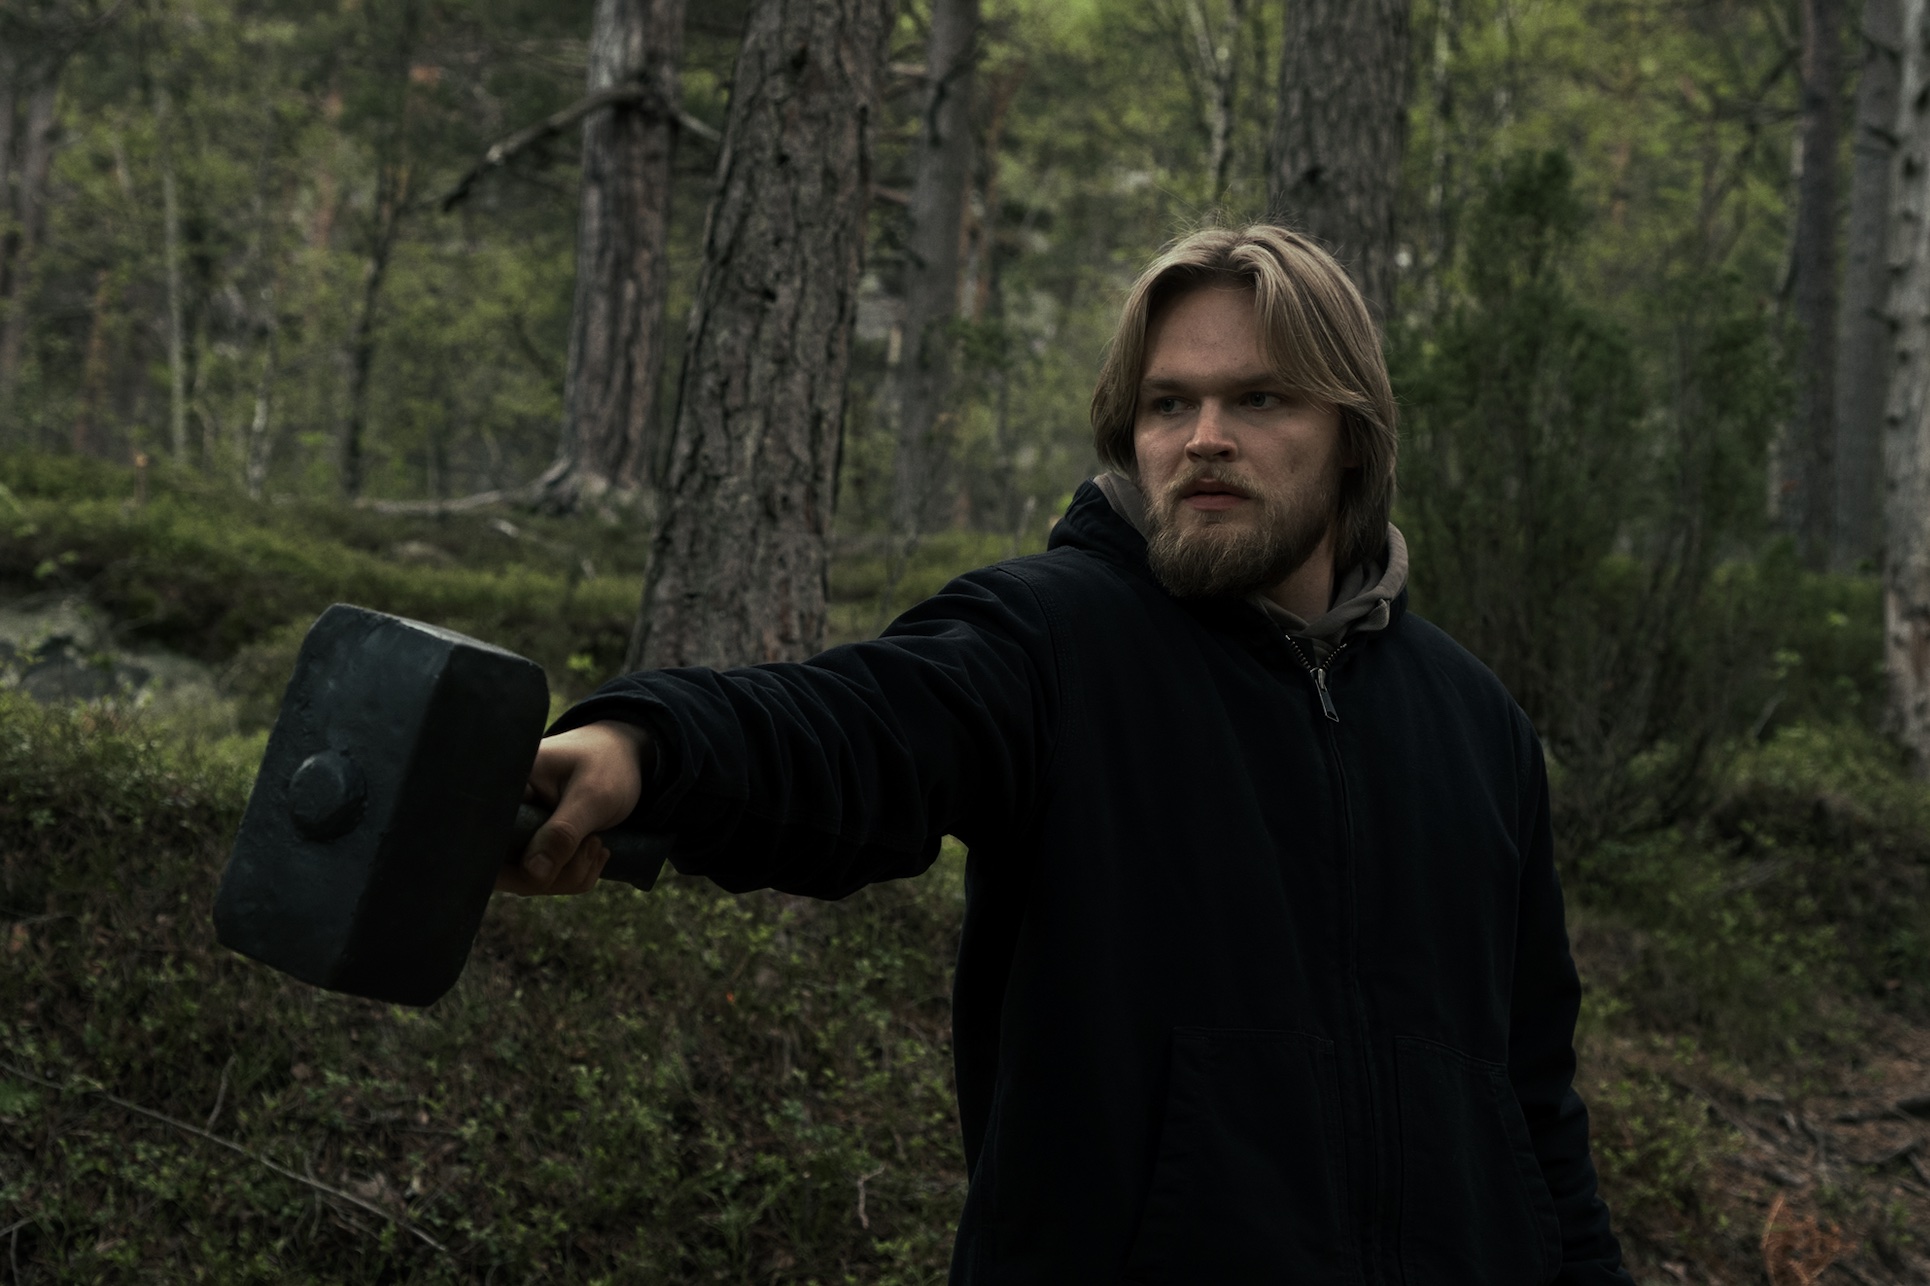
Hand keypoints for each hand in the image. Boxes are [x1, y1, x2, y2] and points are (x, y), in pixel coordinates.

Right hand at [496, 721, 653, 895]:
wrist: (624, 762)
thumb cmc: (607, 765)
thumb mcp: (591, 796)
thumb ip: (562, 833)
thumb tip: (533, 875)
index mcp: (503, 787)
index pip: (483, 837)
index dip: (515, 860)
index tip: (565, 846)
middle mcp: (501, 813)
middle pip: (502, 869)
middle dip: (554, 873)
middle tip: (594, 844)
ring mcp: (515, 833)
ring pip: (526, 879)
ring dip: (569, 874)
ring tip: (597, 842)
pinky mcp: (531, 848)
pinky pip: (542, 880)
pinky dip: (572, 876)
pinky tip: (594, 851)